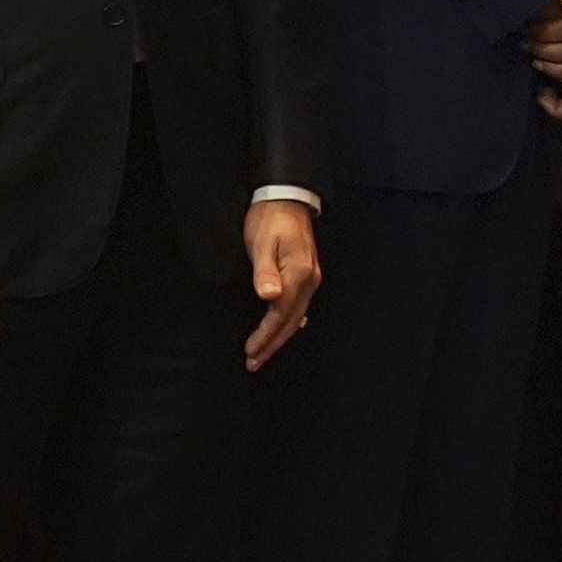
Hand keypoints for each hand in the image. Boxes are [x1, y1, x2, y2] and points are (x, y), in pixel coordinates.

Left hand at [242, 201, 322, 371]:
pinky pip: (299, 308)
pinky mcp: (307, 275)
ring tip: (262, 354)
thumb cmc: (269, 219)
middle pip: (291, 322)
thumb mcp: (261, 243)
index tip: (250, 352)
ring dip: (280, 338)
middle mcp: (310, 281)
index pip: (280, 315)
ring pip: (296, 317)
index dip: (265, 336)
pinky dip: (290, 324)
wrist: (287, 198)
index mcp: (299, 275)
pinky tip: (285, 330)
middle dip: (272, 345)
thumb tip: (268, 296)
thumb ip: (265, 271)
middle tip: (253, 363)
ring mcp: (311, 279)